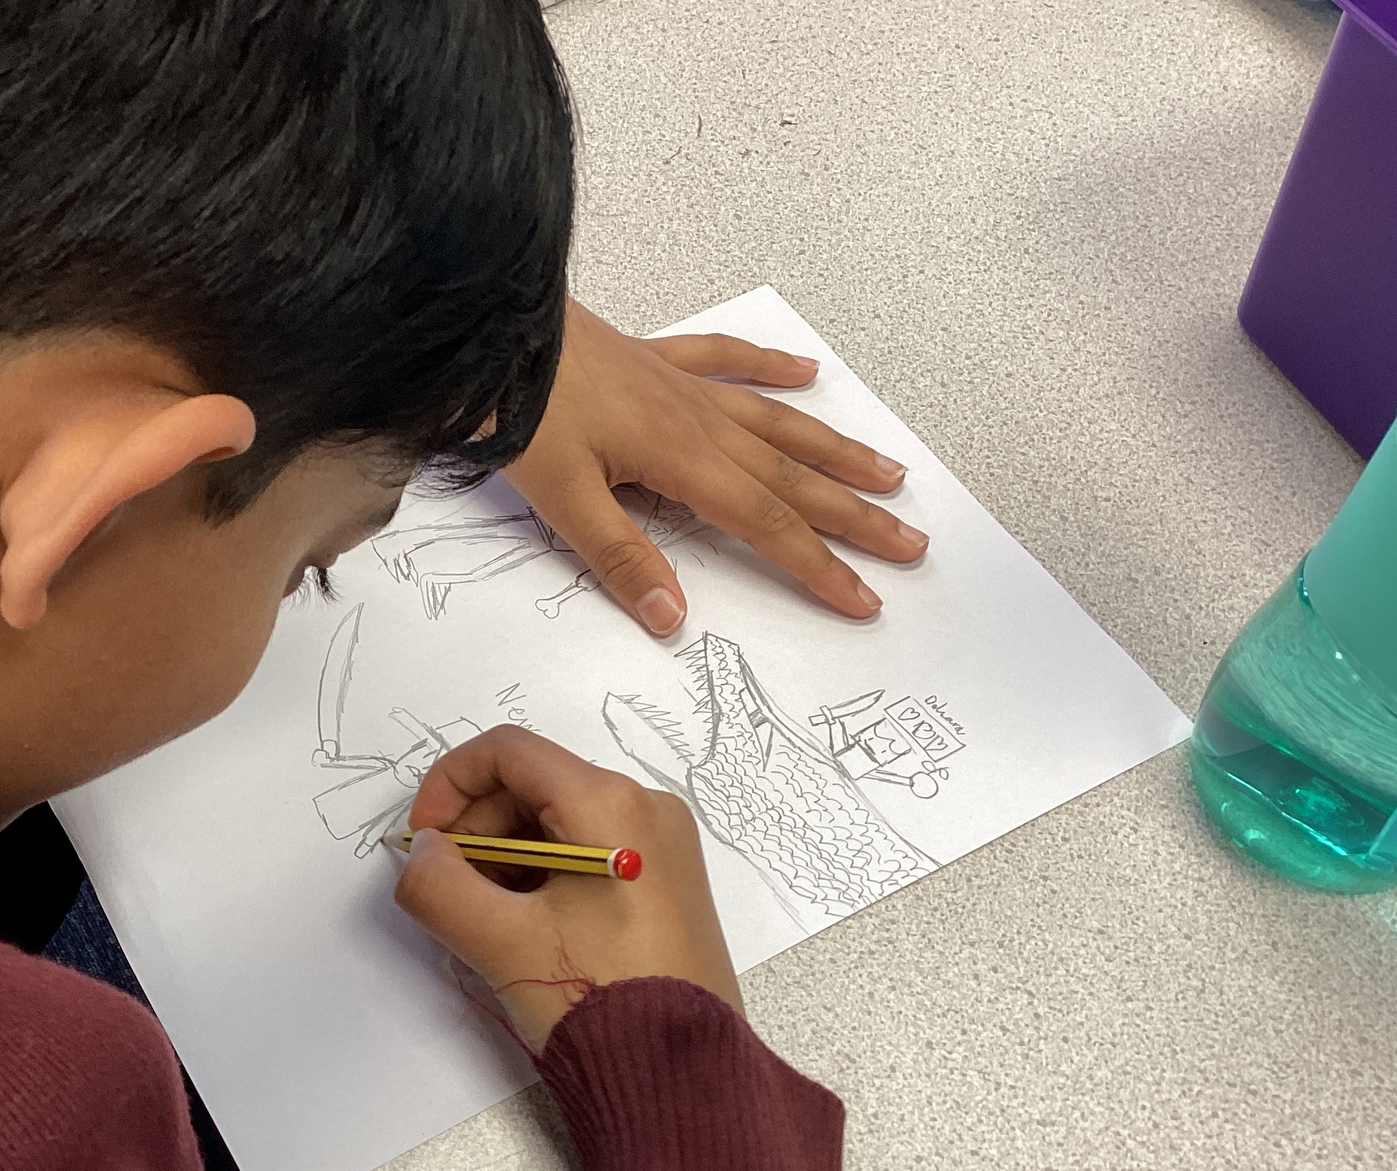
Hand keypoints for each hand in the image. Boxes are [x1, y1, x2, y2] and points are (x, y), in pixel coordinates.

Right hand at [393, 726, 740, 1051]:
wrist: (680, 1076)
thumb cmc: (602, 1003)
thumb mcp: (500, 943)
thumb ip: (438, 885)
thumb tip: (419, 854)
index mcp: (611, 805)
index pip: (507, 752)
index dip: (448, 786)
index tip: (422, 839)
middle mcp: (645, 809)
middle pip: (532, 785)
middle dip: (477, 831)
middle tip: (453, 894)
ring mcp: (661, 845)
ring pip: (557, 821)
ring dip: (506, 858)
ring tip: (491, 923)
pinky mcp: (664, 881)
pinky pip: (587, 851)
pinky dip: (542, 875)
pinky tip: (526, 930)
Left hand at [504, 299, 927, 633]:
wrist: (488, 328)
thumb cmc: (518, 407)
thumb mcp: (562, 498)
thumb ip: (620, 558)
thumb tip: (672, 616)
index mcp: (682, 459)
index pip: (768, 525)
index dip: (818, 566)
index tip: (862, 597)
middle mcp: (697, 419)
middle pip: (793, 477)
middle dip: (854, 516)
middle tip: (909, 543)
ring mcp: (681, 384)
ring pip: (777, 423)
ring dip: (833, 450)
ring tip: (887, 471)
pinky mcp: (655, 358)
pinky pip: (728, 360)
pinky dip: (769, 367)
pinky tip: (804, 370)